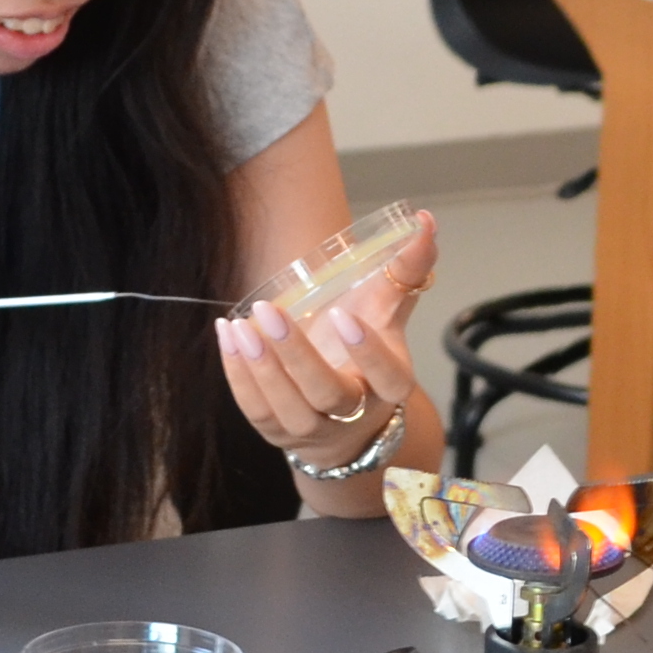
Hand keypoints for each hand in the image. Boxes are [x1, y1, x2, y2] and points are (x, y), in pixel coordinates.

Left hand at [217, 209, 432, 472]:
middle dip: (296, 354)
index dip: (367, 352)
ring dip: (261, 367)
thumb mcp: (387, 311)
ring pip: (287, 407)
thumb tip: (423, 220)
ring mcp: (312, 429)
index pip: (387, 377)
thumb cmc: (366, 351)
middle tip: (269, 310)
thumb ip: (405, 271)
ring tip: (240, 325)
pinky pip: (255, 410)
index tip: (343, 315)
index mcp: (388, 386)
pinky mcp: (276, 432)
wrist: (344, 417)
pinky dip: (237, 374)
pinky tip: (228, 336)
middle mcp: (352, 414)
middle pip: (326, 392)